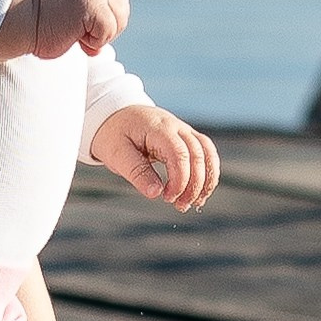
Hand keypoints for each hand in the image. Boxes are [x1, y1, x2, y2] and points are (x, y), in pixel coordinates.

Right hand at [0, 0, 129, 64]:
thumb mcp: (70, 4)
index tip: (72, 16)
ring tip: (68, 29)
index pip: (116, 2)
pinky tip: (69, 33)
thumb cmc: (37, 17)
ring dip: (95, 37)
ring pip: (117, 23)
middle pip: (121, 13)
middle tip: (70, 27)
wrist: (11, 19)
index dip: (99, 21)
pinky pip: (107, 32)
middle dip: (100, 30)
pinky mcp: (90, 3)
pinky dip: (91, 42)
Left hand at [88, 104, 218, 212]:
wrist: (113, 114)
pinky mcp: (186, 137)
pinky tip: (198, 192)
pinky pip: (206, 153)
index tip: (167, 198)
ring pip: (208, 153)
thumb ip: (136, 172)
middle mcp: (176, 126)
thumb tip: (155, 193)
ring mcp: (183, 130)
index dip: (180, 181)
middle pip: (198, 155)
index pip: (180, 155)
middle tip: (180, 206)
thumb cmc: (113, 134)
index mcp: (158, 128)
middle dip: (195, 185)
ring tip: (194, 203)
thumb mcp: (116, 153)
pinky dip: (207, 173)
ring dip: (206, 180)